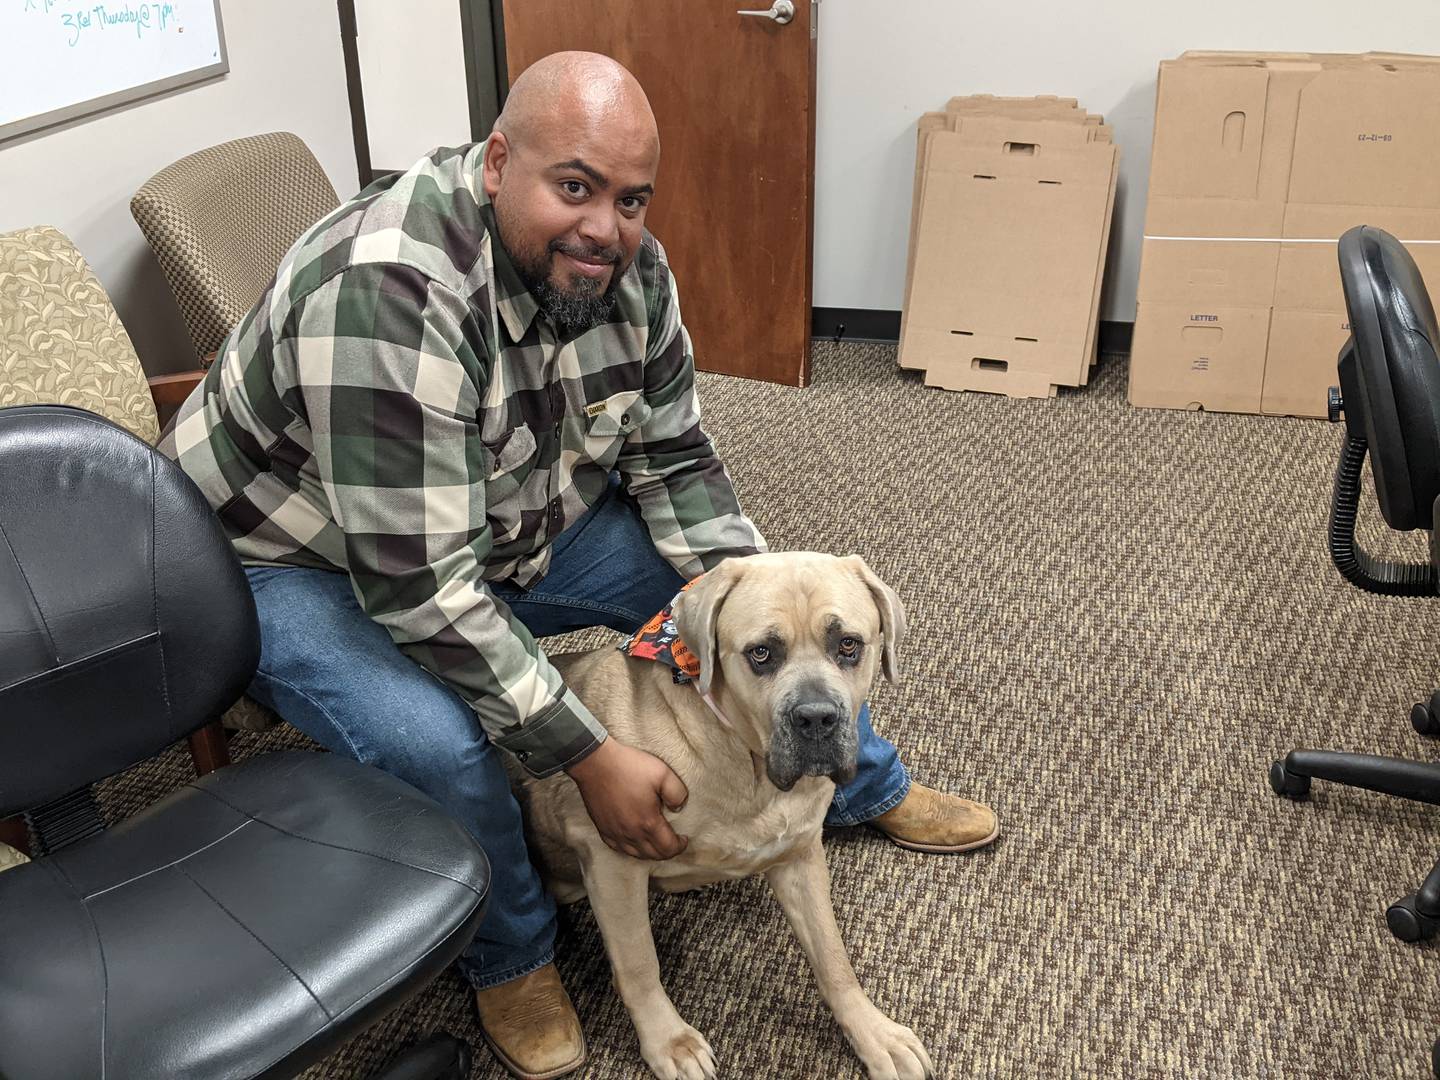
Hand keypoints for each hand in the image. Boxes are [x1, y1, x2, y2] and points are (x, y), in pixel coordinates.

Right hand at [566, 737, 688, 859]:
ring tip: (655, 842)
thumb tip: (678, 808)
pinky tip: (633, 841)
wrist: (596, 763)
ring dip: (649, 852)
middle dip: (666, 852)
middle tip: (672, 842)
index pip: (668, 848)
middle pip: (653, 855)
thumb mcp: (663, 773)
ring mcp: (615, 832)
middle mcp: (631, 833)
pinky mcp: (602, 828)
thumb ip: (677, 793)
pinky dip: (629, 849)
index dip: (679, 846)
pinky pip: (618, 848)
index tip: (683, 839)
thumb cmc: (629, 767)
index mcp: (648, 822)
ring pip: (635, 854)